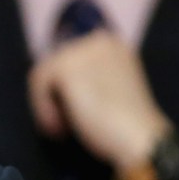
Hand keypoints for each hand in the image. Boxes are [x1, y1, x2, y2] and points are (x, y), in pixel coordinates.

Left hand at [27, 32, 171, 179]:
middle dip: (56, 96)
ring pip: (44, 75)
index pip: (71, 60)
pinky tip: (59, 127)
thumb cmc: (127, 125)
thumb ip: (86, 79)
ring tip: (63, 128)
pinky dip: (43, 108)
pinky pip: (37, 84)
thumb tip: (54, 82)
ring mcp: (83, 49)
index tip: (73, 115)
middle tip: (66, 125)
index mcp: (113, 45)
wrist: (141, 139)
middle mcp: (99, 40)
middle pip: (55, 65)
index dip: (65, 90)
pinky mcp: (67, 66)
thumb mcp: (107, 90)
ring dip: (48, 104)